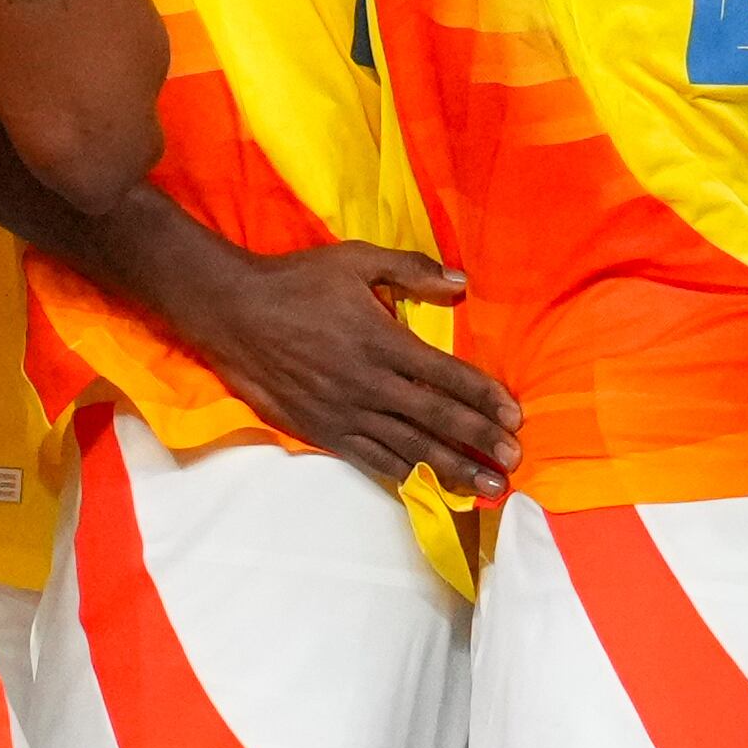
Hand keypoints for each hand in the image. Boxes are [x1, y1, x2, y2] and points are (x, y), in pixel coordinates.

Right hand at [161, 240, 522, 497]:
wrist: (233, 313)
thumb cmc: (297, 282)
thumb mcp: (356, 260)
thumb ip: (412, 270)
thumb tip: (461, 283)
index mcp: (383, 341)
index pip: (447, 376)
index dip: (485, 397)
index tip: (515, 415)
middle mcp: (370, 383)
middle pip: (436, 419)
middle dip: (479, 441)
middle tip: (514, 461)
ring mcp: (346, 413)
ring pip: (409, 448)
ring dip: (452, 468)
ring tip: (486, 486)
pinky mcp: (324, 431)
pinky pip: (372, 459)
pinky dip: (406, 474)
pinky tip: (430, 486)